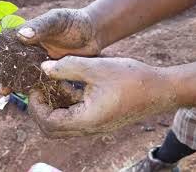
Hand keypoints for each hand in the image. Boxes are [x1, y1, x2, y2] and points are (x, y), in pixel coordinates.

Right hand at [0, 8, 100, 94]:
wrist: (93, 35)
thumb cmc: (74, 22)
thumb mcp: (57, 20)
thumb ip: (40, 26)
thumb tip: (20, 36)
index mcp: (25, 34)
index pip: (1, 42)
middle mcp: (28, 50)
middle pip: (5, 62)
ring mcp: (37, 63)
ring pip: (17, 75)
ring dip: (7, 83)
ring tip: (2, 91)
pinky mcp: (48, 73)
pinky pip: (34, 83)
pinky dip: (26, 89)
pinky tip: (21, 95)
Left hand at [29, 56, 176, 137]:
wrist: (160, 90)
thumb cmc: (132, 79)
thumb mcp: (96, 68)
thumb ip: (67, 68)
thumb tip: (44, 69)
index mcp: (86, 119)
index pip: (49, 123)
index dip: (36, 107)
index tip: (34, 88)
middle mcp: (89, 128)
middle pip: (53, 129)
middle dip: (41, 110)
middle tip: (39, 90)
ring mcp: (95, 126)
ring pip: (64, 124)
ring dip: (54, 107)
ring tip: (52, 86)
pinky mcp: (100, 119)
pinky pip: (76, 117)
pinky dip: (67, 105)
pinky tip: (69, 87)